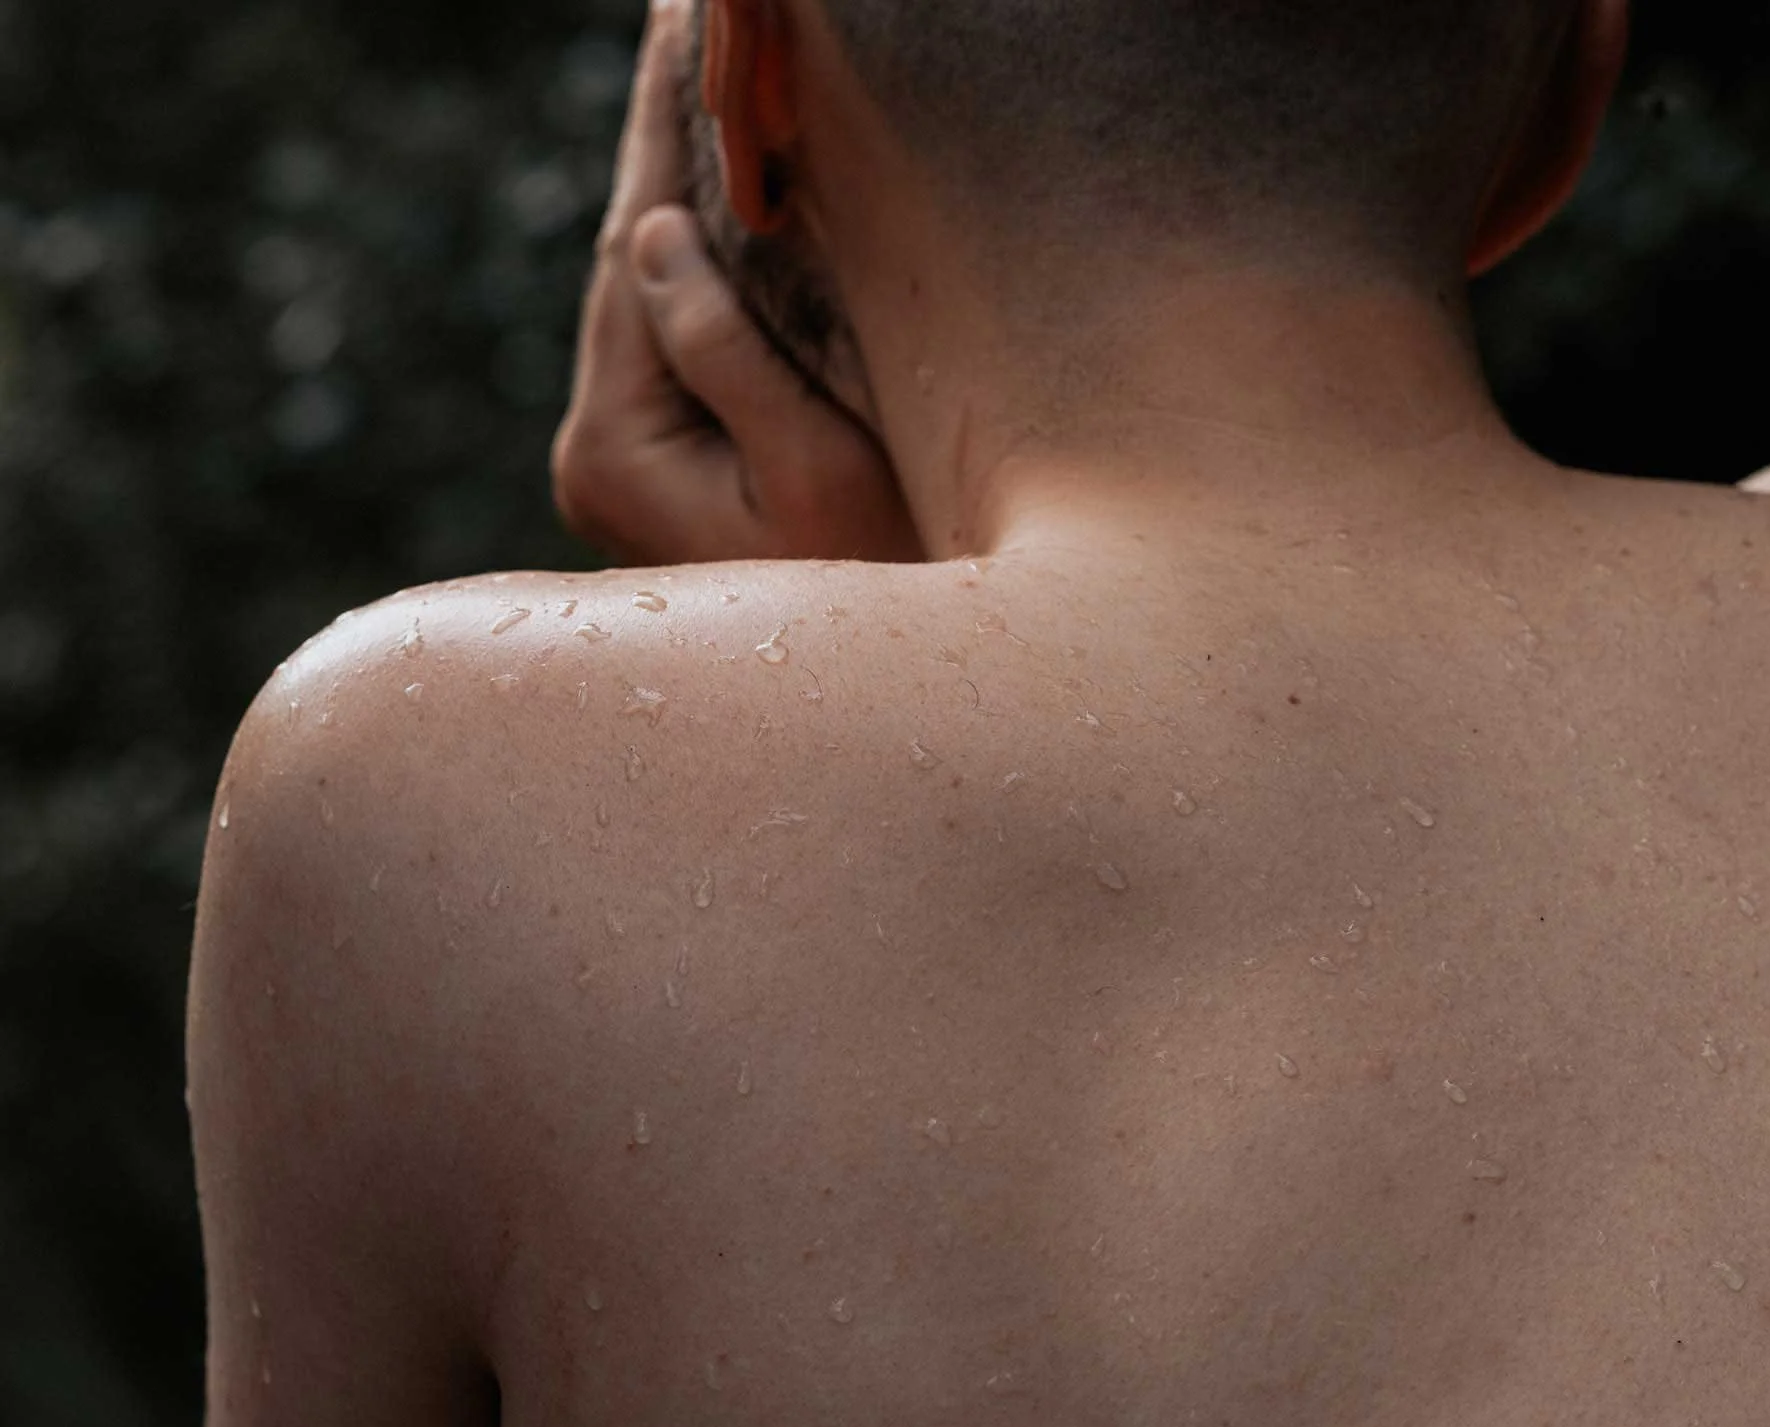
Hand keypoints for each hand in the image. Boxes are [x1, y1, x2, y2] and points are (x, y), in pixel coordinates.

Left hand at [550, 0, 922, 565]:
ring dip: (675, 196)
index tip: (675, 30)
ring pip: (649, 302)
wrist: (880, 724)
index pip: (632, 254)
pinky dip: (699, 264)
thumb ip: (723, 347)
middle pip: (626, 266)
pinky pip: (678, 344)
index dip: (658, 137)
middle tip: (678, 26)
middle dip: (659, 146)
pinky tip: (712, 205)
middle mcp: (600, 458)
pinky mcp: (669, 479)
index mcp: (614, 447)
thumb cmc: (875, 601)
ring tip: (695, 88)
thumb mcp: (812, 467)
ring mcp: (629, 472)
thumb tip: (648, 233)